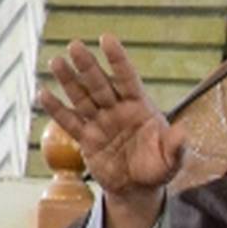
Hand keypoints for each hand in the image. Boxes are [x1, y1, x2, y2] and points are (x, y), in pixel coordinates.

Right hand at [38, 35, 185, 227]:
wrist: (138, 189)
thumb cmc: (158, 168)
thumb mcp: (172, 161)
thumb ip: (176, 147)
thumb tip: (183, 133)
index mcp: (140, 107)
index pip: (128, 79)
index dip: (117, 60)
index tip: (106, 38)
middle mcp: (118, 110)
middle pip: (100, 84)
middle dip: (88, 65)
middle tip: (74, 45)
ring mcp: (101, 123)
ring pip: (82, 98)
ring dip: (69, 81)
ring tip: (56, 61)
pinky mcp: (87, 139)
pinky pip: (70, 122)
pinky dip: (57, 110)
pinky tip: (44, 94)